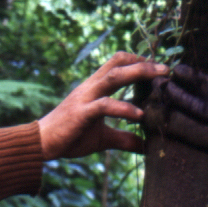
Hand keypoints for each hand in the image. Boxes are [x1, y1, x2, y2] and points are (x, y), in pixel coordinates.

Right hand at [38, 52, 169, 159]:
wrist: (40, 144)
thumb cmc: (69, 137)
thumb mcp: (102, 138)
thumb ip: (123, 138)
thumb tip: (145, 146)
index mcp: (93, 88)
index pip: (116, 63)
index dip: (138, 60)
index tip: (158, 67)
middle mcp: (90, 87)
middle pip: (118, 63)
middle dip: (144, 63)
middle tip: (166, 69)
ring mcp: (85, 98)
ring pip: (114, 76)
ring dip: (139, 73)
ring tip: (160, 78)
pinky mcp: (81, 113)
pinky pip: (105, 105)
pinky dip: (124, 108)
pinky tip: (139, 115)